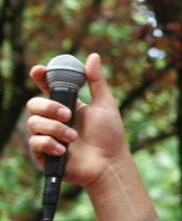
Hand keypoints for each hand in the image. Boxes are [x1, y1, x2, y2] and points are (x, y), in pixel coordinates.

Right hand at [26, 54, 129, 189]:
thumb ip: (97, 81)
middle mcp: (54, 119)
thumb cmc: (110, 135)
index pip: (46, 87)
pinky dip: (49, 143)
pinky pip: (35, 142)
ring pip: (33, 122)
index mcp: (66, 105)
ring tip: (73, 137)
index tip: (39, 70)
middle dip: (48, 107)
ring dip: (55, 128)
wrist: (109, 163)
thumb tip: (93, 56)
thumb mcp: (105, 104)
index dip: (40, 77)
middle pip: (33, 103)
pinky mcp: (43, 153)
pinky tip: (63, 149)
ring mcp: (47, 136)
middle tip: (68, 114)